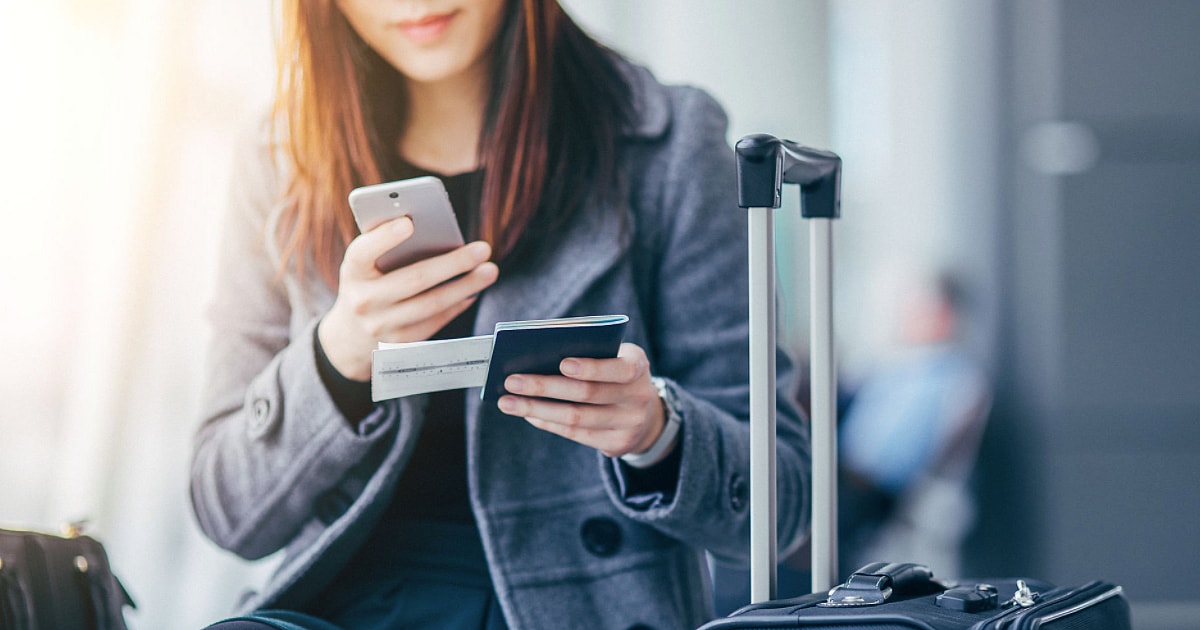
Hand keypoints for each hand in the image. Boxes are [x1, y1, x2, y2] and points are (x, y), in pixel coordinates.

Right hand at [318, 216, 498, 380]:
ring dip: (465, 286)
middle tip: (483, 248)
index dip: (384, 237)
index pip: (363, 252)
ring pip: (432, 304)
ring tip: (489, 270)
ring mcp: (383, 326)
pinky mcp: (402, 344)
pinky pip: (437, 320)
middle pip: (414, 279)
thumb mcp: (364, 266)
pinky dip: (458, 303)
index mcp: (352, 272)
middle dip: (453, 263)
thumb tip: (429, 229)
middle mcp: (364, 300)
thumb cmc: (366, 285)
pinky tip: (474, 290)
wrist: (350, 338)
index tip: (409, 222)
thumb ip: (386, 247)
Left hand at [497, 343, 667, 458]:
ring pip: (576, 418)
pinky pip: (575, 434)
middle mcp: (638, 396)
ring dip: (537, 409)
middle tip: (511, 381)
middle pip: (587, 394)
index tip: (562, 363)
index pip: (617, 368)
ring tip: (508, 402)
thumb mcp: (614, 355)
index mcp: (638, 366)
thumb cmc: (616, 373)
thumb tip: (541, 345)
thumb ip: (587, 347)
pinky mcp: (616, 444)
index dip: (591, 367)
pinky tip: (527, 413)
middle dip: (545, 387)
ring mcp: (629, 424)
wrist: (646, 414)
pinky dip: (547, 422)